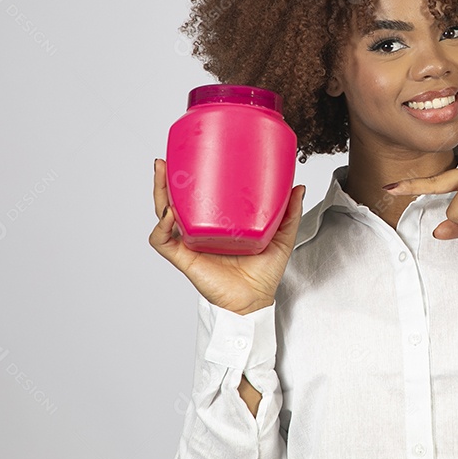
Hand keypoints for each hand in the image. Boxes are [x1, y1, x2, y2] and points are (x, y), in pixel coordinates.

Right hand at [149, 158, 305, 314]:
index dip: (190, 179)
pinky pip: (164, 241)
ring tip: (162, 173)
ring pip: (163, 215)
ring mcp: (190, 243)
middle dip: (165, 181)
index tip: (189, 157)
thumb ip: (289, 213)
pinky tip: (170, 214)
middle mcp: (200, 231)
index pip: (198, 197)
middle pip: (174, 202)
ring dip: (159, 194)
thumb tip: (298, 186)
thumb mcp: (281, 237)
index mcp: (217, 223)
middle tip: (166, 162)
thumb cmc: (263, 273)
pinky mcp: (185, 258)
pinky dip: (162, 227)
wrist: (255, 301)